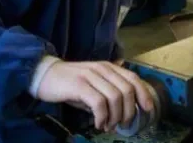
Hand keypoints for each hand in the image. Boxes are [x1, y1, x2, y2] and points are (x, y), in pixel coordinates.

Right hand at [36, 61, 153, 131]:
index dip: (144, 94)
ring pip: (115, 97)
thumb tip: (127, 109)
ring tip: (108, 126)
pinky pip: (99, 103)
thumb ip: (109, 91)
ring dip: (115, 117)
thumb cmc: (70, 83)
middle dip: (129, 111)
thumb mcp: (93, 84)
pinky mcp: (79, 85)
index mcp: (108, 67)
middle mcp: (102, 69)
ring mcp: (91, 76)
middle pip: (127, 90)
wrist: (44, 75)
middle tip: (122, 124)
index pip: (133, 78)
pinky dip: (102, 117)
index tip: (148, 109)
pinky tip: (98, 124)